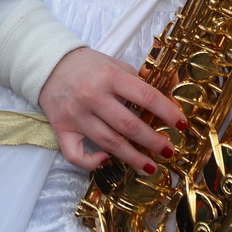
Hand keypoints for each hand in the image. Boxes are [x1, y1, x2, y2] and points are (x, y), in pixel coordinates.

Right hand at [38, 47, 186, 173]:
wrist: (49, 65)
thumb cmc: (88, 65)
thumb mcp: (116, 64)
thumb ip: (141, 79)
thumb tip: (171, 89)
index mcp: (109, 77)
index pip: (145, 96)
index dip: (167, 112)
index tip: (182, 125)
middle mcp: (93, 96)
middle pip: (128, 125)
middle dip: (153, 141)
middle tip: (169, 151)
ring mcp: (76, 115)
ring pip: (109, 143)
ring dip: (133, 158)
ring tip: (151, 167)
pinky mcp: (62, 129)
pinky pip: (75, 154)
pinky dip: (91, 162)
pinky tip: (106, 160)